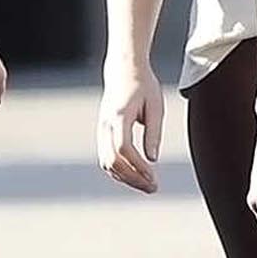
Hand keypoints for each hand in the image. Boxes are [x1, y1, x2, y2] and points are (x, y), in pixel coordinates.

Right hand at [97, 65, 162, 191]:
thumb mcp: (155, 107)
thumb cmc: (143, 86)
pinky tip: (137, 176)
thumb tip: (152, 159)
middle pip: (112, 161)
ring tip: (147, 185)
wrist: (123, 69)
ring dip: (126, 178)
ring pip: (107, 163)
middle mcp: (106, 124)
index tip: (154, 177)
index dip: (138, 166)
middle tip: (153, 188)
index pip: (124, 148)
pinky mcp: (103, 132)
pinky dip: (120, 171)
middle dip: (132, 178)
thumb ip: (154, 133)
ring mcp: (101, 129)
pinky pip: (106, 158)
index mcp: (120, 116)